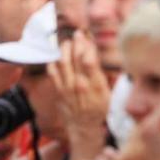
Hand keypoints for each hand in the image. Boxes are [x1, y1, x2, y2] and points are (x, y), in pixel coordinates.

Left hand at [47, 31, 110, 159]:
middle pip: (75, 58)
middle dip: (76, 42)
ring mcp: (67, 87)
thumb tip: (94, 54)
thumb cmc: (99, 109)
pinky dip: (54, 61)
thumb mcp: (107, 92)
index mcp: (96, 85)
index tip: (87, 36)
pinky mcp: (58, 90)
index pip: (89, 60)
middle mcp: (80, 85)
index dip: (87, 46)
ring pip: (63, 62)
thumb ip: (100, 74)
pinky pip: (53, 72)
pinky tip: (57, 56)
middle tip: (78, 33)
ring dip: (64, 49)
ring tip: (68, 42)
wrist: (84, 126)